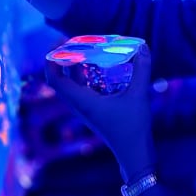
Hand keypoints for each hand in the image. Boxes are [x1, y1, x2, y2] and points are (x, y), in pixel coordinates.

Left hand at [46, 45, 154, 170]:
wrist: (134, 153)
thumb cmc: (134, 127)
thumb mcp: (139, 95)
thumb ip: (142, 69)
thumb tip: (144, 47)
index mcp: (82, 102)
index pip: (54, 79)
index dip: (51, 59)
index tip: (59, 42)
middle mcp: (79, 105)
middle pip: (59, 78)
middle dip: (62, 58)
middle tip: (74, 41)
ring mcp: (85, 109)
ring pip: (70, 84)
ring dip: (73, 66)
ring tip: (86, 49)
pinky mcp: (93, 110)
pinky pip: (81, 89)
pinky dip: (85, 75)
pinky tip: (100, 67)